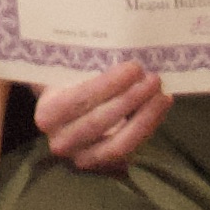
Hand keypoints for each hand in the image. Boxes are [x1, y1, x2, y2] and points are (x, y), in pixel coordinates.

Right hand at [32, 60, 167, 175]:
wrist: (64, 112)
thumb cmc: (69, 83)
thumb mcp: (69, 71)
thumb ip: (87, 64)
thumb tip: (123, 43)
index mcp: (47, 113)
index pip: (80, 99)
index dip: (110, 84)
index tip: (135, 67)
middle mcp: (60, 140)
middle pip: (100, 121)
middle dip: (132, 99)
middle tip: (154, 79)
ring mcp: (81, 158)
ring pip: (118, 143)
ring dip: (145, 118)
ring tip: (162, 95)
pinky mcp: (103, 166)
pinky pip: (129, 151)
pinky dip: (146, 129)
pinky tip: (159, 109)